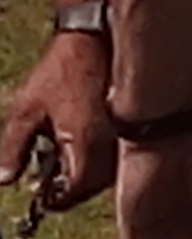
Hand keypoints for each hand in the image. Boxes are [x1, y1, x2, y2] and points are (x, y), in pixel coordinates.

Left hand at [3, 32, 113, 210]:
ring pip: (107, 173)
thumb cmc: (59, 73)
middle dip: (68, 185)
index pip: (73, 193)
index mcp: (86, 147)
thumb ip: (13, 150)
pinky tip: (82, 137)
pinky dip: (98, 156)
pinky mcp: (132, 125)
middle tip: (47, 170)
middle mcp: (113, 146)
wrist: (94, 41)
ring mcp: (126, 135)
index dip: (53, 197)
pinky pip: (117, 155)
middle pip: (92, 187)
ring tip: (63, 149)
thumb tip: (4, 181)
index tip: (39, 192)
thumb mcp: (25, 112)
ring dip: (84, 171)